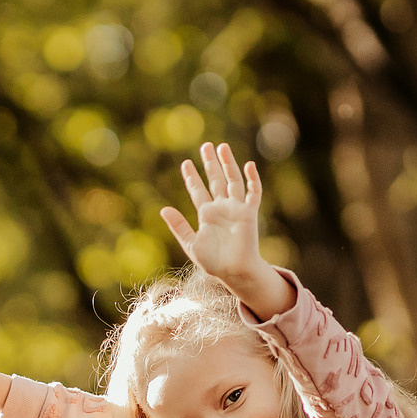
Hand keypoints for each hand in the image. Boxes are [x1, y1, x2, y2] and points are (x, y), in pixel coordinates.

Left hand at [160, 144, 289, 317]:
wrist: (234, 272)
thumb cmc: (213, 262)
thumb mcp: (191, 244)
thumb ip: (178, 227)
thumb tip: (163, 210)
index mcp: (207, 214)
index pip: (198, 190)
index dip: (192, 177)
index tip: (186, 163)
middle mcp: (221, 208)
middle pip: (215, 180)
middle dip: (210, 163)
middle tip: (205, 146)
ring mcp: (236, 209)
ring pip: (233, 181)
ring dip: (228, 164)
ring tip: (222, 147)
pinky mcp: (249, 213)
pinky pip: (253, 193)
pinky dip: (252, 180)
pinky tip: (248, 165)